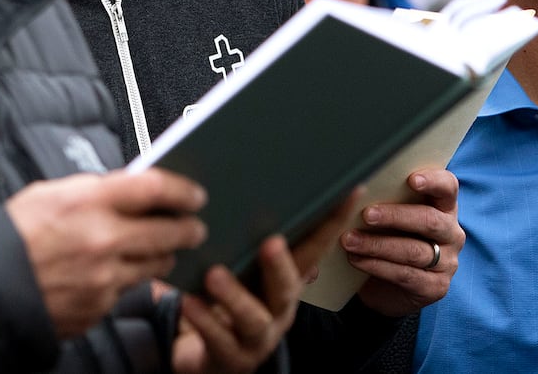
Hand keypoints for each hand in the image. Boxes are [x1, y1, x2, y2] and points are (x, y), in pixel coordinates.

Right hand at [7, 169, 206, 338]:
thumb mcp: (51, 193)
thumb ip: (95, 191)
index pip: (154, 188)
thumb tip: (129, 189)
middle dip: (188, 228)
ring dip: (164, 255)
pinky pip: (129, 290)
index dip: (182, 190)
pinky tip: (122, 271)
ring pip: (156, 264)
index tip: (195, 194)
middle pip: (169, 231)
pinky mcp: (100, 307)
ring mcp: (104, 278)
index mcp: (89, 202)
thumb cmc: (15, 234)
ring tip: (163, 248)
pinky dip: (130, 279)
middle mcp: (103, 240)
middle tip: (195, 226)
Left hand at [171, 192, 359, 373]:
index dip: (332, 221)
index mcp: (285, 281)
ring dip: (235, 295)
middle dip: (281, 265)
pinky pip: (219, 340)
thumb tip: (235, 182)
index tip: (349, 189)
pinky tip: (188, 299)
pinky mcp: (231, 358)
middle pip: (288, 287)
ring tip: (214, 275)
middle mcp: (279, 310)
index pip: (313, 249)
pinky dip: (204, 319)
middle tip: (271, 243)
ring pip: (254, 318)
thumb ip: (241, 236)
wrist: (204, 357)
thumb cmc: (222, 302)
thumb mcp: (236, 267)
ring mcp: (258, 338)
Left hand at [342, 167, 462, 316]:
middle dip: (395, 216)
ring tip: (349, 240)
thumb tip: (353, 186)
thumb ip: (382, 197)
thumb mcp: (389, 215)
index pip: (448, 187)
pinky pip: (406, 274)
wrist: (387, 285)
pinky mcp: (436, 287)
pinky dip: (377, 266)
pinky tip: (357, 260)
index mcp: (443, 206)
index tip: (411, 179)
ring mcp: (447, 262)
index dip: (433, 181)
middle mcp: (451, 233)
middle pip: (429, 220)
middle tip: (366, 214)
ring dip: (377, 245)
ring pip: (414, 250)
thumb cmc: (388, 236)